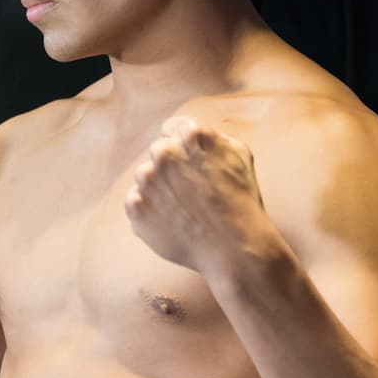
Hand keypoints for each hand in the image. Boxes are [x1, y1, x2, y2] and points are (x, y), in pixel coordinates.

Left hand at [124, 116, 269, 272]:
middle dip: (171, 167)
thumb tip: (188, 132)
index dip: (183, 146)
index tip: (191, 164)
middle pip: (158, 152)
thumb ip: (210, 135)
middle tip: (191, 191)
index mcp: (190, 135)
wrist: (234, 248)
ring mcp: (146, 181)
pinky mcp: (135, 207)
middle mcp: (164, 153)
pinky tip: (173, 221)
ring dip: (158, 188)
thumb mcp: (239, 154)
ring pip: (145, 177)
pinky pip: (135, 202)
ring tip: (184, 209)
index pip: (171, 128)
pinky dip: (149, 210)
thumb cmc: (241, 201)